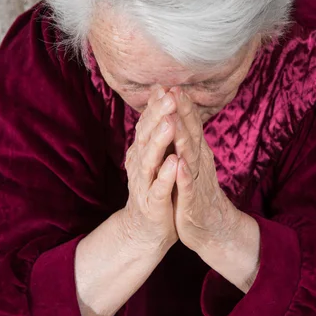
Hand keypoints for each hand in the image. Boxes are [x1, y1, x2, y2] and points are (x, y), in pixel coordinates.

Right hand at [122, 87, 178, 253]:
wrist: (146, 229)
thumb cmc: (155, 187)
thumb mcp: (155, 156)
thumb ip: (156, 128)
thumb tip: (160, 94)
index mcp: (142, 150)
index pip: (147, 124)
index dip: (156, 106)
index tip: (167, 87)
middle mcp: (140, 163)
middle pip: (147, 135)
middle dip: (158, 116)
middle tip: (169, 97)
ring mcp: (145, 183)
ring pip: (150, 158)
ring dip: (160, 140)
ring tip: (169, 123)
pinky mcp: (152, 202)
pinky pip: (159, 187)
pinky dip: (166, 175)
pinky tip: (174, 163)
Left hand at [169, 87, 241, 254]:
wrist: (210, 227)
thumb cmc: (195, 191)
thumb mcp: (190, 161)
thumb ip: (185, 138)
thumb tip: (177, 113)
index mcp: (196, 151)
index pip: (190, 123)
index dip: (182, 104)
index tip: (171, 83)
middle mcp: (199, 161)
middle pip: (192, 133)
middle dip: (183, 113)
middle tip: (175, 91)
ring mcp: (197, 180)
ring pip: (190, 156)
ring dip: (183, 138)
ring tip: (175, 121)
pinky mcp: (193, 200)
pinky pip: (188, 186)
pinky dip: (184, 175)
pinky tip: (179, 164)